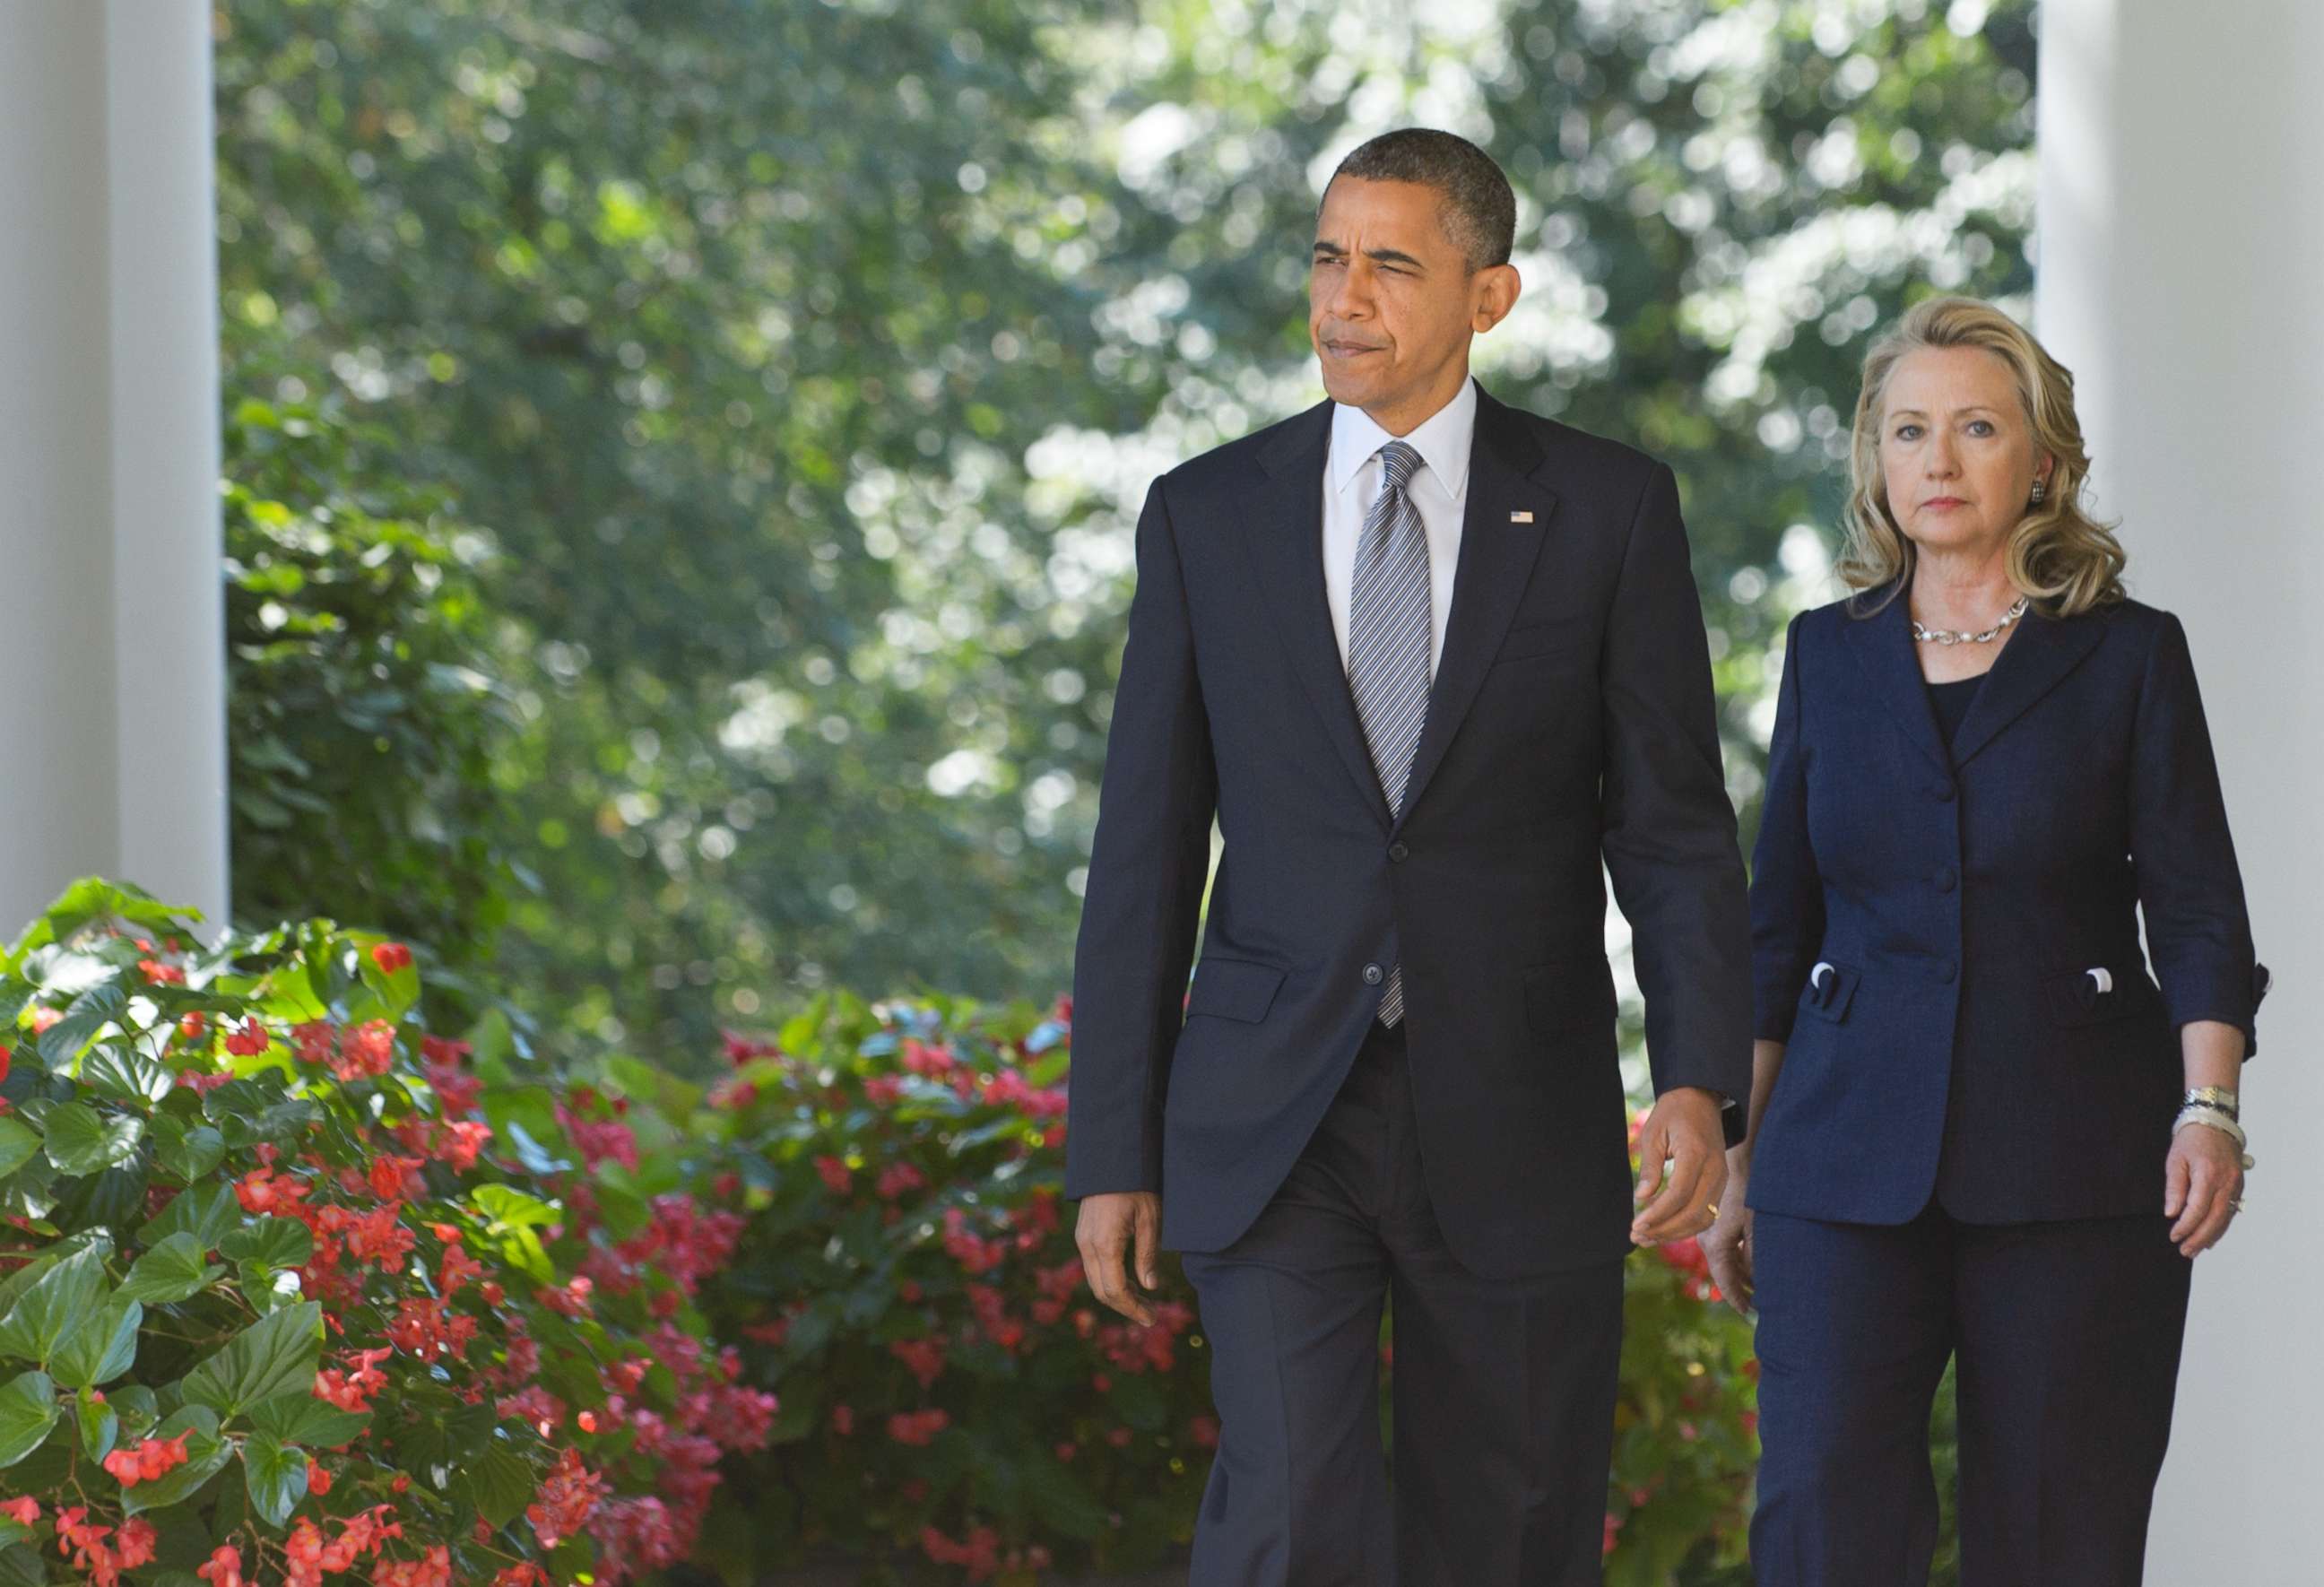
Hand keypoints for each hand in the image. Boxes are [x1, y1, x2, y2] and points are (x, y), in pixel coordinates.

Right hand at [1075, 1190, 1163, 1324]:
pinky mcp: (1083, 1235)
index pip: (1115, 1291)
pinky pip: (1093, 1268)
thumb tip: (1150, 1287)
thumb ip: (1148, 1255)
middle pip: (1102, 1292)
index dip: (1133, 1309)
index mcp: (1105, 1244)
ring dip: (1117, 1296)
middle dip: (1126, 1307)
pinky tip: (1129, 1281)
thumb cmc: (1135, 1186)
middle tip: (1150, 1315)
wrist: (1111, 1159)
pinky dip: (1110, 1281)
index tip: (1151, 1318)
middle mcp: (1088, 1246)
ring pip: (1095, 1281)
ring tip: (1143, 1300)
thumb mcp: (1149, 1219)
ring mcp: (1082, 1240)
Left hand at [1632, 1087, 1728, 1247]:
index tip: (1636, 1224)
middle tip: (1637, 1236)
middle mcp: (1715, 1170)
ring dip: (1675, 1233)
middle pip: (1694, 1213)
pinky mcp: (1720, 1184)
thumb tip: (1642, 1198)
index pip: (1679, 1194)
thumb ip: (1650, 1166)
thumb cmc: (1674, 1112)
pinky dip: (1685, 1225)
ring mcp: (1722, 1178)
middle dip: (1664, 1230)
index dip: (1658, 1214)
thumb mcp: (1653, 1132)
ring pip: (1703, 1219)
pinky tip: (1663, 1227)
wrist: (1702, 1098)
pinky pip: (1707, 1213)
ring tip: (1647, 1237)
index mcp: (1697, 1154)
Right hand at [1701, 1152, 1755, 1316]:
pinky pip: (1723, 1247)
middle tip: (1758, 1303)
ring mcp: (1707, 1230)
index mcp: (1715, 1245)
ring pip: (1725, 1260)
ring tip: (1758, 1285)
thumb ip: (1755, 1257)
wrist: (1734, 1159)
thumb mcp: (1756, 1227)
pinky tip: (1750, 1261)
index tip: (1749, 1313)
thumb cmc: (1748, 1192)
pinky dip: (1736, 1257)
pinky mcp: (1713, 1221)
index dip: (1738, 1300)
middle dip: (1740, 1287)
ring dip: (1740, 1272)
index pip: (1726, 1282)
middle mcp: (1706, 1239)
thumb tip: (1757, 1280)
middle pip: (1724, 1272)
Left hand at [2165, 1123, 2244, 1256]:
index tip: (2173, 1236)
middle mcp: (2226, 1182)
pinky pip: (2230, 1210)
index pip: (2197, 1209)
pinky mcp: (2238, 1186)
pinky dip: (2220, 1225)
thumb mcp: (2175, 1160)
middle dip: (2199, 1237)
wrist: (2215, 1122)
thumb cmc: (2191, 1140)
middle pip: (2215, 1218)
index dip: (2186, 1226)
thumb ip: (2174, 1188)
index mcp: (2208, 1174)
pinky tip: (2210, 1236)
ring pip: (2225, 1217)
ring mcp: (2236, 1185)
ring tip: (2196, 1249)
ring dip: (2211, 1236)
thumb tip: (2171, 1213)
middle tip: (2185, 1251)